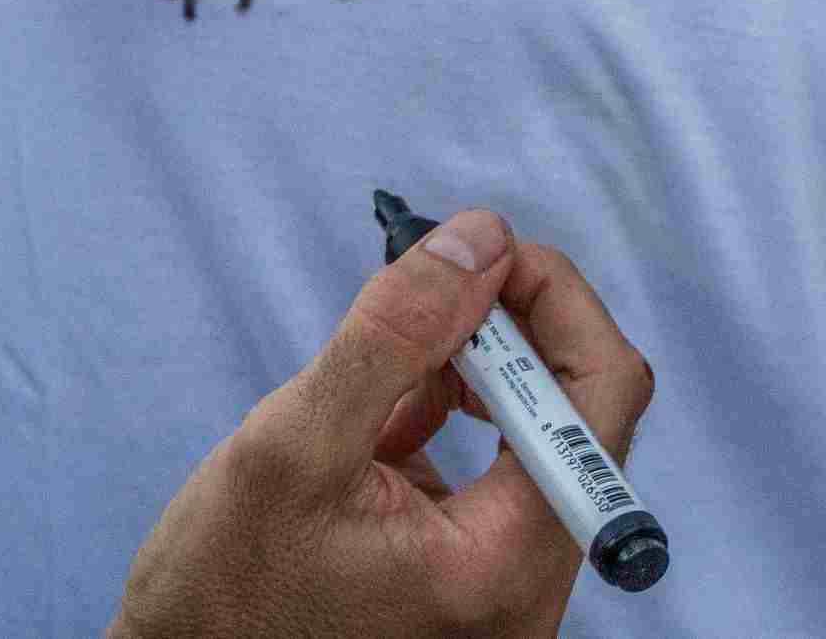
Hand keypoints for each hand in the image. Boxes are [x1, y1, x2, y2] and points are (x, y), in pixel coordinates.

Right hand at [111, 209, 655, 638]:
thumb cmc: (224, 586)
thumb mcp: (293, 443)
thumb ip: (393, 337)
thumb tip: (479, 239)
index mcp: (503, 564)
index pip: (601, 399)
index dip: (556, 302)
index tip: (484, 250)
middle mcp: (529, 585)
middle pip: (581, 414)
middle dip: (513, 325)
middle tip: (436, 276)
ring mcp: (506, 585)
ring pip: (542, 433)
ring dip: (484, 363)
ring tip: (403, 341)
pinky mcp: (475, 574)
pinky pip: (503, 468)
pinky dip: (461, 409)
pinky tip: (398, 396)